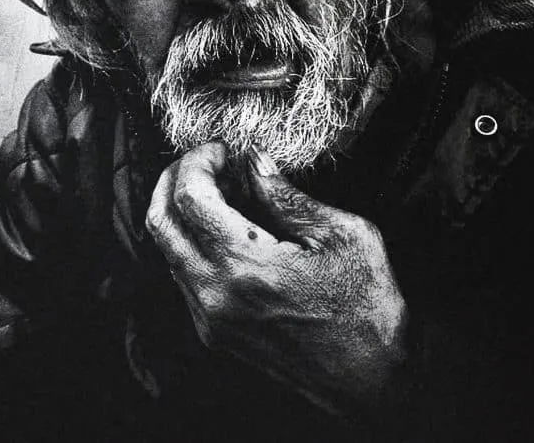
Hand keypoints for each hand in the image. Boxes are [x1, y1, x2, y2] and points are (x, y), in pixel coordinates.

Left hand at [145, 142, 408, 419]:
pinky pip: (183, 276)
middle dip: (175, 178)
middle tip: (206, 160)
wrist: (373, 384)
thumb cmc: (368, 309)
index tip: (223, 148)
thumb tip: (254, 161)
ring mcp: (211, 320)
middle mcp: (215, 296)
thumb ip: (288, 197)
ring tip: (222, 190)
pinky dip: (192, 241)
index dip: (199, 161)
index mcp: (246, 266)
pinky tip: (226, 227)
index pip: (190, 198)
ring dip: (181, 210)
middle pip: (160, 222)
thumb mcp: (342, 236)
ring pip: (167, 250)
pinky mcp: (215, 334)